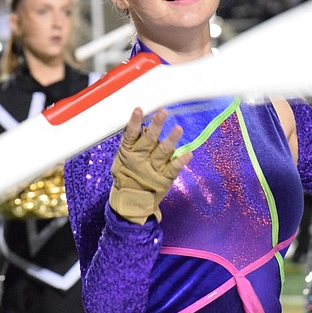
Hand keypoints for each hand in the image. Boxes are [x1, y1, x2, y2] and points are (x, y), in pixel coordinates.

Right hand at [109, 108, 191, 224]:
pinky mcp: (164, 178)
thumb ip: (130, 143)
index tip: (138, 109)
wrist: (130, 203)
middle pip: (149, 139)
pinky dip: (181, 161)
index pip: (131, 134)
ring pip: (163, 151)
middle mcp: (141, 158)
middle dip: (156, 125)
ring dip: (171, 139)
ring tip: (179, 128)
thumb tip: (140, 124)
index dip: (135, 122)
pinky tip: (189, 154)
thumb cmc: (126, 176)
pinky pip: (173, 168)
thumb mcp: (122, 160)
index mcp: (129, 152)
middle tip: (163, 112)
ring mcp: (154, 168)